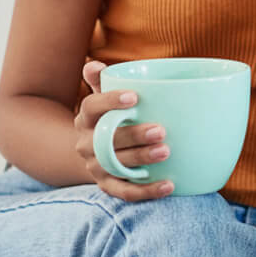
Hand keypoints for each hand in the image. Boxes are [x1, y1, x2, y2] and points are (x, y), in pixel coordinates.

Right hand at [73, 60, 173, 201]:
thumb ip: (103, 81)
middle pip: (108, 140)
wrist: (93, 152)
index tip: (134, 97)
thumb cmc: (109, 117)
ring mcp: (96, 166)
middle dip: (134, 135)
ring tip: (166, 151)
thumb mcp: (103, 98)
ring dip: (142, 159)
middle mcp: (86, 143)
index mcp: (86, 118)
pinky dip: (146, 191)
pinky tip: (169, 185)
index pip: (91, 107)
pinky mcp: (107, 185)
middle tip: (161, 129)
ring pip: (117, 165)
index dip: (110, 101)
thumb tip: (95, 65)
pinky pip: (125, 191)